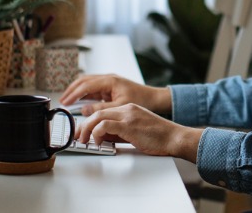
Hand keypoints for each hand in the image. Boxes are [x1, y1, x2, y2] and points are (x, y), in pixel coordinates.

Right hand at [60, 74, 171, 115]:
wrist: (154, 99)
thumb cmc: (141, 100)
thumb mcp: (120, 106)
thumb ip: (101, 108)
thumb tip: (85, 109)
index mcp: (110, 81)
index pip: (86, 85)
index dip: (74, 94)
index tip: (65, 102)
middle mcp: (108, 78)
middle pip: (84, 81)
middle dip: (72, 90)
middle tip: (62, 100)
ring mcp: (109, 82)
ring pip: (87, 83)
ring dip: (77, 91)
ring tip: (68, 100)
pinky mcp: (110, 87)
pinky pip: (93, 88)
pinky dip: (84, 93)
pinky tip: (80, 101)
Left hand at [76, 103, 202, 161]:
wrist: (174, 137)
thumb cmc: (158, 137)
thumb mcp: (135, 132)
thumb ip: (119, 131)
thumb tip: (103, 137)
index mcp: (128, 108)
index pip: (103, 110)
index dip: (89, 121)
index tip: (82, 131)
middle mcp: (127, 108)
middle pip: (97, 112)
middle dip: (83, 125)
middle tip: (78, 137)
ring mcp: (128, 115)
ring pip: (98, 116)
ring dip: (86, 129)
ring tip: (84, 141)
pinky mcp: (128, 124)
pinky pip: (104, 125)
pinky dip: (96, 133)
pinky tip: (98, 142)